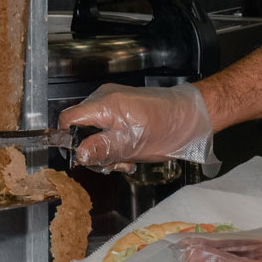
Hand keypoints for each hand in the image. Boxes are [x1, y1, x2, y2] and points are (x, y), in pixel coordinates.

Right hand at [58, 83, 218, 175]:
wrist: (192, 117)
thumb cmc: (168, 127)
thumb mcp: (133, 145)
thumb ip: (103, 148)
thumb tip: (78, 154)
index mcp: (105, 104)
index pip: (68, 120)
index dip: (70, 141)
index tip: (85, 157)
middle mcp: (105, 99)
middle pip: (80, 129)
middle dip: (93, 150)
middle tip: (115, 162)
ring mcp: (114, 103)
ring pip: (93, 132)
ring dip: (106, 151)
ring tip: (126, 159)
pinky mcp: (122, 109)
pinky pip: (106, 129)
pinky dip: (114, 144)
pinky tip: (129, 153)